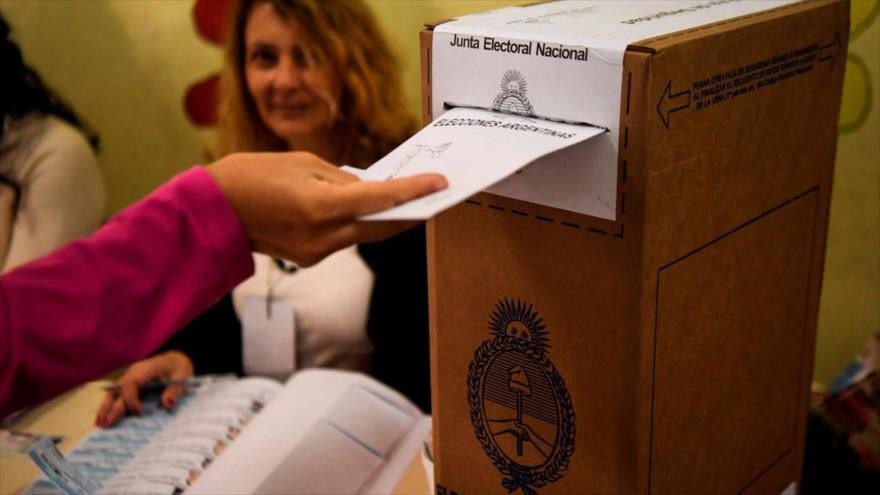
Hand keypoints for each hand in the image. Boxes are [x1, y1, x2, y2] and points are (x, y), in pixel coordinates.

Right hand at [95, 350, 193, 426]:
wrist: (175, 359)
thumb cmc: (178, 368)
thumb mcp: (183, 377)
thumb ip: (176, 390)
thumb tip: (168, 404)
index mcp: (146, 369)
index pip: (131, 383)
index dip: (132, 399)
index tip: (139, 413)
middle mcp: (133, 373)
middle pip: (118, 390)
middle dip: (111, 407)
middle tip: (106, 424)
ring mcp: (129, 378)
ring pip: (113, 392)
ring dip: (105, 408)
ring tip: (99, 424)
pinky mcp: (128, 385)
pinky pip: (116, 395)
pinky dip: (108, 406)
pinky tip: (102, 419)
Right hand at [207, 152, 446, 265]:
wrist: (211, 212)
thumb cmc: (250, 176)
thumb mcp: (301, 164)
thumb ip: (341, 179)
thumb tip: (369, 191)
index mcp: (319, 207)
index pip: (380, 200)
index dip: (414, 191)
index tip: (440, 183)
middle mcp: (321, 236)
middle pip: (380, 226)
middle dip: (409, 211)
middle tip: (434, 195)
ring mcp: (315, 253)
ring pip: (363, 235)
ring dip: (385, 219)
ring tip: (409, 200)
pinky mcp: (308, 259)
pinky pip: (344, 240)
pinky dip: (358, 225)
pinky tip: (369, 211)